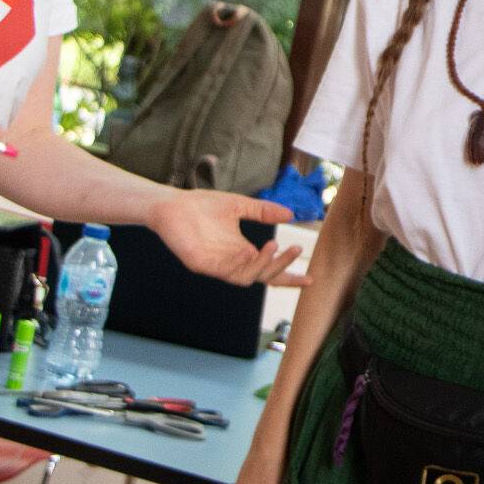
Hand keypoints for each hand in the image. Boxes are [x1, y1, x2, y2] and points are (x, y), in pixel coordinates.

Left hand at [147, 190, 301, 284]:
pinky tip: (248, 251)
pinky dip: (240, 264)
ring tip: (272, 246)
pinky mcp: (202, 264)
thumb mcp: (239, 206)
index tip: (310, 278)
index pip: (270, 270)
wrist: (172, 204)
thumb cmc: (202, 206)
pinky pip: (225, 272)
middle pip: (264, 276)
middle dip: (281, 266)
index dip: (290, 276)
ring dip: (263, 265)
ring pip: (247, 278)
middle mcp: (233, 262)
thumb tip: (290, 214)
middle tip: (294, 249)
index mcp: (243, 252)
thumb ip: (263, 211)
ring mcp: (218, 265)